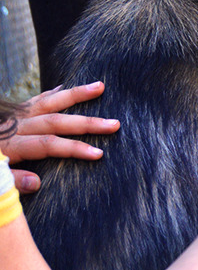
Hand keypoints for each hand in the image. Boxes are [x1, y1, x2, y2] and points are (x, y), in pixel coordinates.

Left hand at [0, 81, 119, 192]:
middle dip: (88, 123)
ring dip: (77, 95)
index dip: (75, 149)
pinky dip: (52, 94)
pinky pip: (34, 99)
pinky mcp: (9, 111)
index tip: (99, 153)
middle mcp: (15, 126)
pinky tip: (65, 88)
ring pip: (50, 103)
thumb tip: (37, 184)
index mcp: (9, 144)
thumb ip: (8, 179)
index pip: (50, 146)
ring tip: (100, 86)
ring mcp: (13, 115)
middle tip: (115, 124)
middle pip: (57, 122)